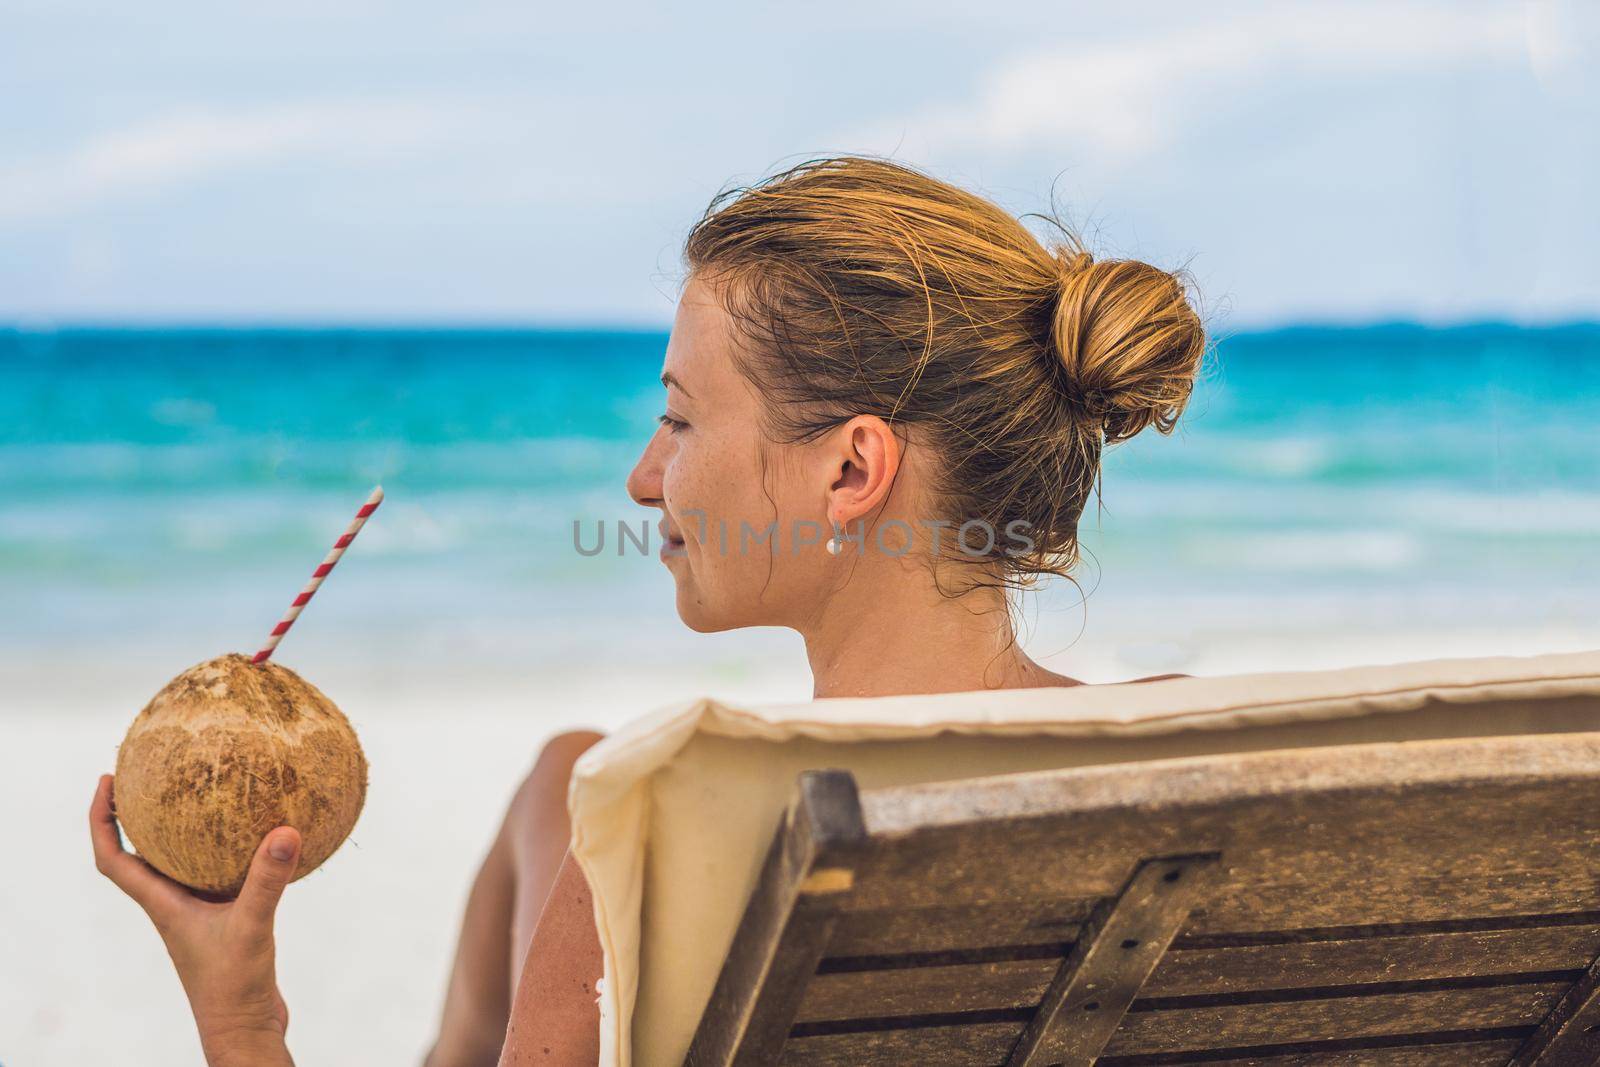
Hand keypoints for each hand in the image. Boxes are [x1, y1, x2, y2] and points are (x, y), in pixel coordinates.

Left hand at [90, 773, 299, 1066]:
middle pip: (135, 855)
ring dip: (174, 832)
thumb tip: (286, 831)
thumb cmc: (233, 986)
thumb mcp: (251, 926)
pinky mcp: (221, 920)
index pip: (112, 858)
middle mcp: (170, 906)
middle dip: (132, 815)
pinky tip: (255, 837)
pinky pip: (213, 874)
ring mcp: (194, 914)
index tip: (107, 781)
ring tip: (192, 795)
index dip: (101, 819)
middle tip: (145, 776)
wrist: (244, 1027)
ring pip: (175, 864)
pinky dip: (223, 851)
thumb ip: (265, 880)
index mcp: (160, 904)